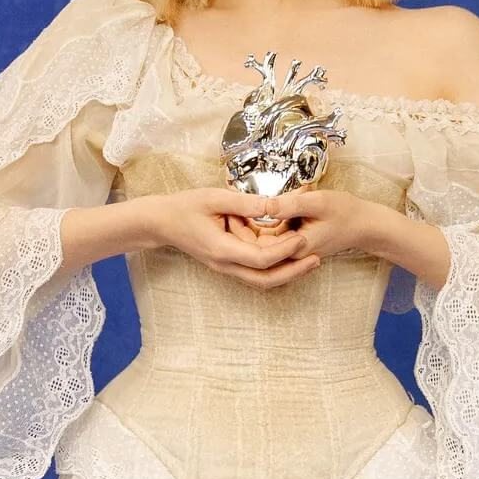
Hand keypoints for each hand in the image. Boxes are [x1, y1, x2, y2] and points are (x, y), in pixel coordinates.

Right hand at [147, 186, 324, 289]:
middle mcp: (225, 264)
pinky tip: (289, 257)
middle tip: (316, 259)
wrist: (162, 222)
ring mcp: (226, 267)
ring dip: (287, 273)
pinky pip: (255, 273)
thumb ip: (245, 203)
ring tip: (310, 261)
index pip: (260, 259)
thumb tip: (273, 205)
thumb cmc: (185, 207)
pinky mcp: (228, 264)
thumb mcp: (214, 198)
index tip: (302, 238)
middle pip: (265, 279)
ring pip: (261, 280)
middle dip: (293, 272)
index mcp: (222, 249)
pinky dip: (274, 268)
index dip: (284, 251)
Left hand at [240, 186, 383, 268]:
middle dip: (243, 228)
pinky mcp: (294, 245)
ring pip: (263, 242)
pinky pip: (273, 238)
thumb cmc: (345, 212)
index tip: (230, 211)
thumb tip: (263, 205)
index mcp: (294, 249)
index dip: (241, 229)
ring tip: (241, 209)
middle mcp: (291, 255)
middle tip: (229, 209)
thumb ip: (289, 204)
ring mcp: (293, 252)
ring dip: (253, 227)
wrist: (364, 225)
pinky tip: (262, 210)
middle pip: (256, 246)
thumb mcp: (317, 202)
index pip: (257, 245)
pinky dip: (266, 226)